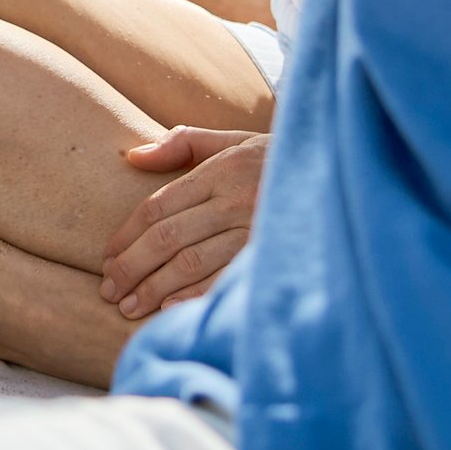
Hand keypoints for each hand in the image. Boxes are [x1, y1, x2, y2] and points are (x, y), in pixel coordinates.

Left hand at [100, 127, 264, 316]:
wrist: (343, 171)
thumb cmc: (280, 159)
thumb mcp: (236, 140)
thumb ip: (185, 144)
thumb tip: (134, 156)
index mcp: (221, 171)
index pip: (157, 207)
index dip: (126, 235)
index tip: (106, 258)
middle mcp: (234, 201)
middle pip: (167, 238)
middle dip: (132, 267)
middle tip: (109, 290)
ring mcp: (256, 230)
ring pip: (192, 262)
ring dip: (155, 287)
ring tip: (129, 306)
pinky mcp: (274, 255)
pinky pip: (229, 279)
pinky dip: (198, 295)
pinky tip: (172, 310)